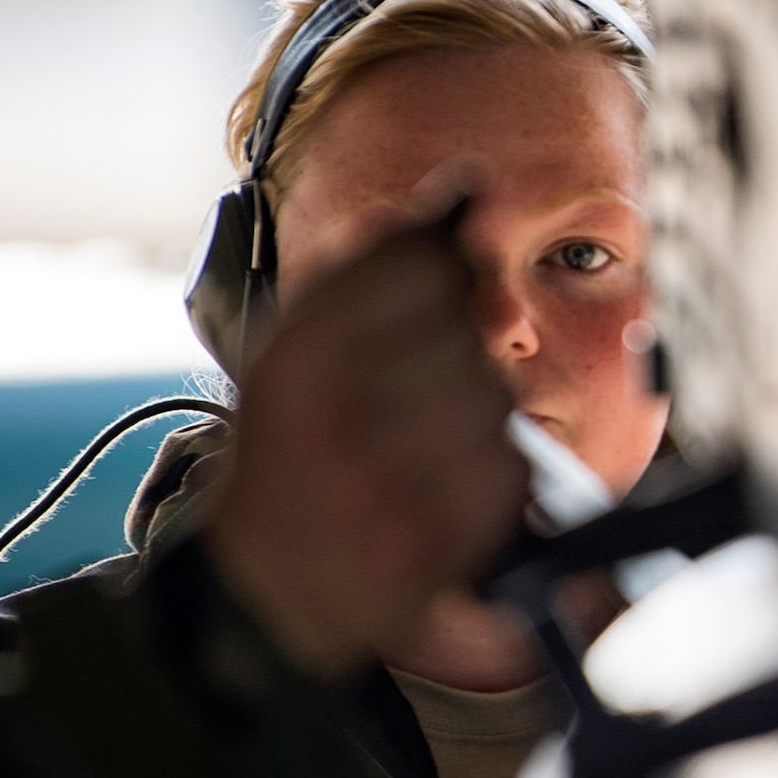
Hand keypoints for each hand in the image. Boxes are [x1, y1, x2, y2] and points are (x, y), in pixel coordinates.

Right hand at [204, 208, 529, 676]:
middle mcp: (327, 424)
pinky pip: (508, 470)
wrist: (269, 587)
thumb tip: (467, 189)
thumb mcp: (304, 341)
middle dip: (461, 347)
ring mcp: (379, 493)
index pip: (419, 263)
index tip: (450, 274)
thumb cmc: (297, 446)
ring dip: (480, 412)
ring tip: (425, 443)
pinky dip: (494, 472)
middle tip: (418, 385)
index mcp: (290, 359)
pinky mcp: (429, 549)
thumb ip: (377, 259)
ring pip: (496, 400)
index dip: (452, 262)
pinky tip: (444, 485)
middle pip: (468, 331)